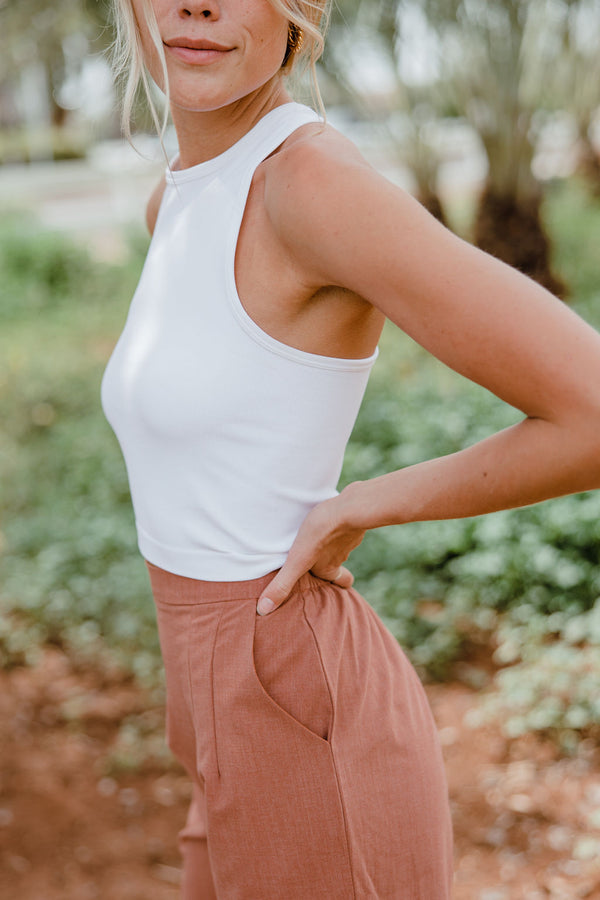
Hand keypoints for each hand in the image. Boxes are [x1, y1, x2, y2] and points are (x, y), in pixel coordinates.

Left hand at [256, 489, 365, 614]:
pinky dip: (337, 521)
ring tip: (318, 532)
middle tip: (321, 558)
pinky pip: (344, 522)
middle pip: (339, 562)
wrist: (350, 509)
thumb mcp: (297, 561)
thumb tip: (263, 610)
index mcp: (329, 568)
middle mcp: (340, 555)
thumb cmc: (321, 534)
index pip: (343, 582)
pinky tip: (328, 514)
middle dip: (331, 561)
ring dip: (331, 540)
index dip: (340, 584)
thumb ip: (282, 584)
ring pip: (340, 541)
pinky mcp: (351, 517)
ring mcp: (348, 536)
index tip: (338, 586)